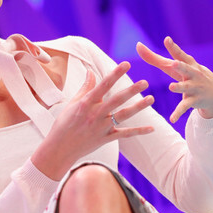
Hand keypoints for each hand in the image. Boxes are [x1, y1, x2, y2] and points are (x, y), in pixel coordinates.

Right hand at [33, 62, 154, 179]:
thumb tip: (91, 72)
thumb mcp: (73, 103)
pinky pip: (125, 134)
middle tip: (144, 82)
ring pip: (123, 115)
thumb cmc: (64, 124)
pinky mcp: (106, 139)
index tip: (126, 64)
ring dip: (138, 107)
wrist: (60, 148)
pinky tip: (152, 128)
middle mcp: (95, 114)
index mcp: (86, 103)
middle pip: (116, 100)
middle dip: (131, 90)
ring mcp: (102, 127)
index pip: (103, 85)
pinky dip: (138, 131)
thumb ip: (85, 88)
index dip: (115, 74)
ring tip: (151, 98)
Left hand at [136, 36, 212, 122]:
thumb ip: (154, 58)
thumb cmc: (188, 75)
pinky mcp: (193, 101)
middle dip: (181, 66)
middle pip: (186, 69)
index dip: (173, 47)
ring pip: (185, 87)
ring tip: (171, 87)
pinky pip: (184, 107)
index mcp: (187, 64)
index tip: (167, 39)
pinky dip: (178, 113)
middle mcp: (192, 74)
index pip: (179, 54)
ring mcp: (193, 87)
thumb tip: (138, 45)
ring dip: (179, 87)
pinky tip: (172, 119)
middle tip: (174, 63)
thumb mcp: (174, 67)